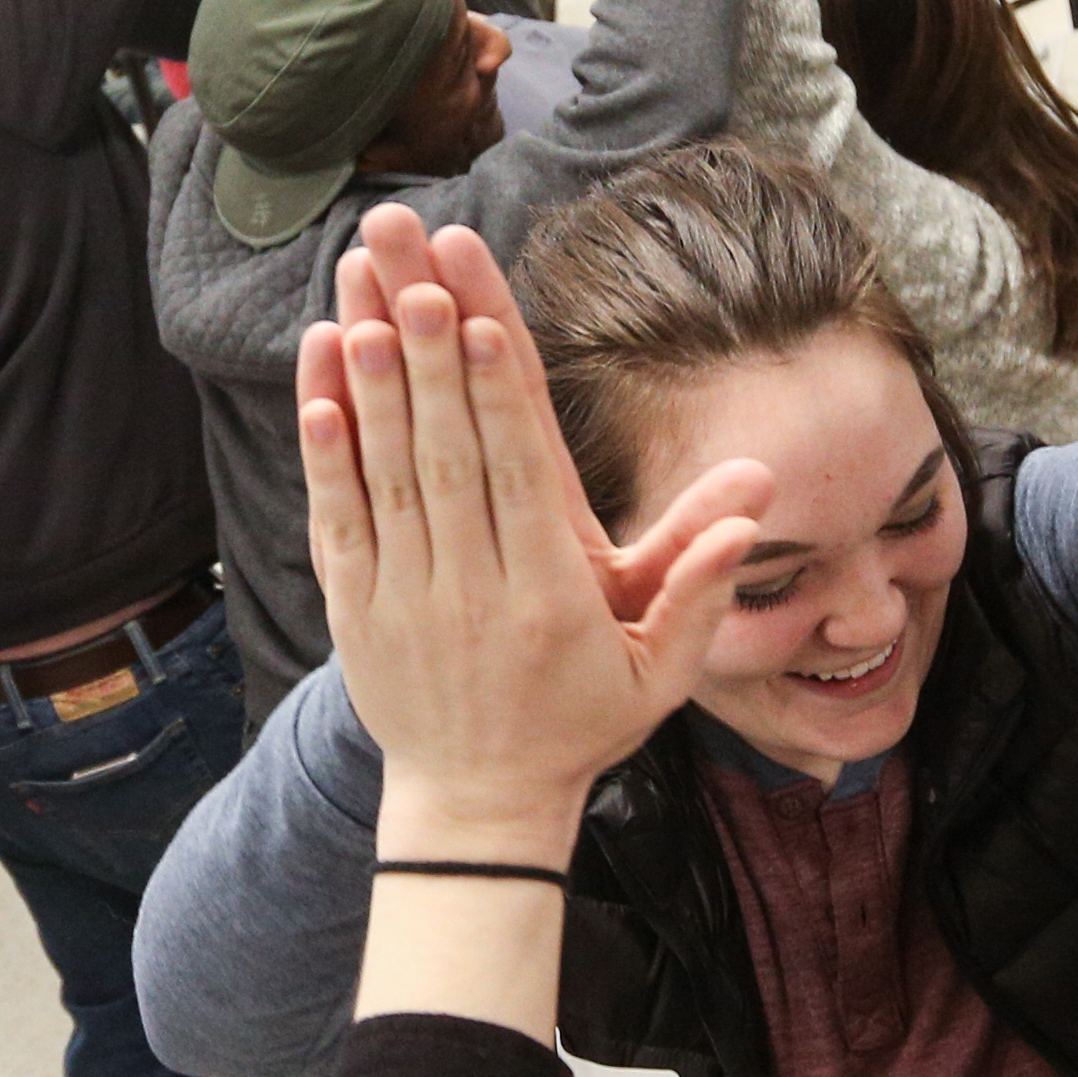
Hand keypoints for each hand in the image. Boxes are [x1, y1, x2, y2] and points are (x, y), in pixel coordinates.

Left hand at [298, 206, 766, 850]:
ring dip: (372, 386)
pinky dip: (326, 451)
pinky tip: (322, 383)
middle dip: (427, 361)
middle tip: (412, 274)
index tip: (477, 322)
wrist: (478, 802)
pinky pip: (338, 517)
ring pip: (387, 475)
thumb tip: (755, 497)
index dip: (493, 397)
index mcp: (548, 597)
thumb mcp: (662, 670)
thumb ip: (701, 583)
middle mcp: (471, 589)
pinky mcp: (355, 608)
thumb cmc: (580, 723)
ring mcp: (405, 598)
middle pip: (447, 456)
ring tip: (362, 301)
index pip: (519, 477)